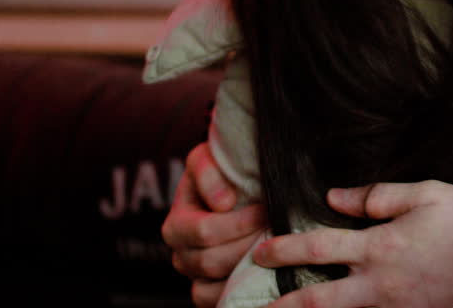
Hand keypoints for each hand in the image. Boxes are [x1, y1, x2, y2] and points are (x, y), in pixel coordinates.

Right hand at [162, 142, 267, 307]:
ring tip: (275, 245)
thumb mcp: (206, 158)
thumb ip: (206, 171)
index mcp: (176, 225)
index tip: (266, 209)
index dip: (239, 222)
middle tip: (276, 228)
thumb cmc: (219, 174)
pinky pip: (220, 301)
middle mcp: (181, 255)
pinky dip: (243, 288)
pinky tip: (267, 268)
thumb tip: (223, 204)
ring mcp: (195, 277)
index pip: (205, 231)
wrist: (229, 190)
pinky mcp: (210, 291)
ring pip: (218, 284)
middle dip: (249, 242)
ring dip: (251, 265)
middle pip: (212, 261)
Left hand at [254, 180, 452, 307]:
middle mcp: (382, 283)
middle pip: (319, 298)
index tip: (260, 251)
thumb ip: (376, 197)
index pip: (320, 247)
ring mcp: (397, 306)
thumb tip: (334, 200)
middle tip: (251, 305)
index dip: (285, 248)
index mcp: (381, 246)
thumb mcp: (426, 193)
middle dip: (283, 303)